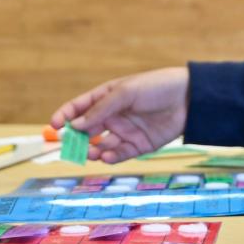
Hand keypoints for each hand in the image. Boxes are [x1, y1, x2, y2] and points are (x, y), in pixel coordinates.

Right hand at [49, 67, 189, 163]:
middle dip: (76, 139)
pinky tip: (105, 155)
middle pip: (87, 130)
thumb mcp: (125, 92)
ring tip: (91, 152)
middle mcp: (113, 116)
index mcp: (107, 97)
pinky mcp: (139, 145)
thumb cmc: (156, 87)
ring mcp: (125, 131)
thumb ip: (100, 109)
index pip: (80, 107)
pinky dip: (110, 157)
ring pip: (101, 145)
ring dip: (92, 150)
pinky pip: (119, 154)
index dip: (65, 115)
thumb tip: (75, 125)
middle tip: (68, 146)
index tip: (54, 124)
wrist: (189, 98)